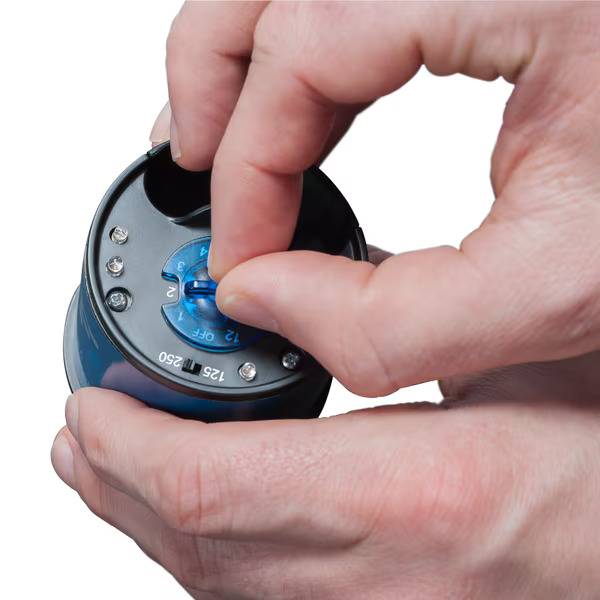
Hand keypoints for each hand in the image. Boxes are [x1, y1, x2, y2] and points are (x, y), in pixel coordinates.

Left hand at [52, 353, 599, 598]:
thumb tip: (304, 300)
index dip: (132, 450)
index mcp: (421, 495)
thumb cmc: (598, 456)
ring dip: (151, 522)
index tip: (94, 409)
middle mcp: (388, 582)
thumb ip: (397, 331)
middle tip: (83, 439)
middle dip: (118, 488)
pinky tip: (195, 521)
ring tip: (113, 472)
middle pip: (197, 545)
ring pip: (218, 583)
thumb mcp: (510, 365)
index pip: (216, 486)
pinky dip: (207, 555)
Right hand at [149, 1, 599, 396]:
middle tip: (196, 181)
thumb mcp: (561, 287)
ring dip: (246, 76)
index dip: (248, 169)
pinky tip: (308, 128)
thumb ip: (391, 320)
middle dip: (213, 93)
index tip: (240, 259)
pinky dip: (307, 69)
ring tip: (230, 158)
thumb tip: (264, 298)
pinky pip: (348, 8)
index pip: (305, 48)